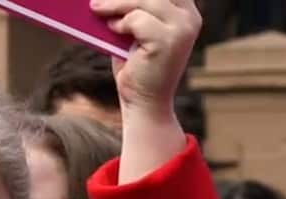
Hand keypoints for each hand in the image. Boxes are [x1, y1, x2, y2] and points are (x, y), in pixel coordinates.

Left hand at [90, 0, 200, 120]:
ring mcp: (182, 30)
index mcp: (186, 12)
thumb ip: (133, 9)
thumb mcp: (136, 31)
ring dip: (117, 4)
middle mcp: (190, 18)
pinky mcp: (168, 42)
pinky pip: (137, 20)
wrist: (144, 102)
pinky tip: (114, 29)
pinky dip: (122, 23)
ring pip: (144, 0)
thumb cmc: (137, 66)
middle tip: (95, 2)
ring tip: (97, 9)